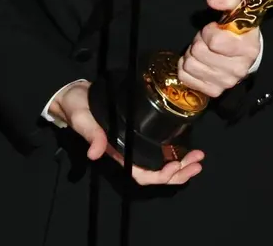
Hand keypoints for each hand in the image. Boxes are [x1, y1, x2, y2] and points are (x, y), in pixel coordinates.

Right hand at [48, 81, 204, 185]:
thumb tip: (95, 153)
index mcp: (117, 153)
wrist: (74, 95)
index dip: (161, 176)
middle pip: (157, 173)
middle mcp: (128, 152)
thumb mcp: (83, 119)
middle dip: (180, 171)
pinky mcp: (138, 131)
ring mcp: (134, 143)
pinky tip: (186, 146)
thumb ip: (91, 134)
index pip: (142, 174)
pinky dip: (174, 150)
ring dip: (181, 163)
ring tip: (198, 157)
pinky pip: (159, 148)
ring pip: (161, 162)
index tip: (177, 166)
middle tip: (199, 161)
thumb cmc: (77, 108)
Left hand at [177, 0, 260, 97]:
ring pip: (189, 64)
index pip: (214, 41)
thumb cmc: (238, 28)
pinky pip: (185, 77)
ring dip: (191, 54)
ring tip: (202, 50)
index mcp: (248, 49)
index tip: (214, 28)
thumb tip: (212, 1)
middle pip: (198, 52)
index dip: (209, 31)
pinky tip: (198, 61)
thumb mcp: (238, 6)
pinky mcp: (213, 91)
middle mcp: (238, 69)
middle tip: (206, 39)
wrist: (245, 52)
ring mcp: (226, 83)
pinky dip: (186, 67)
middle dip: (199, 41)